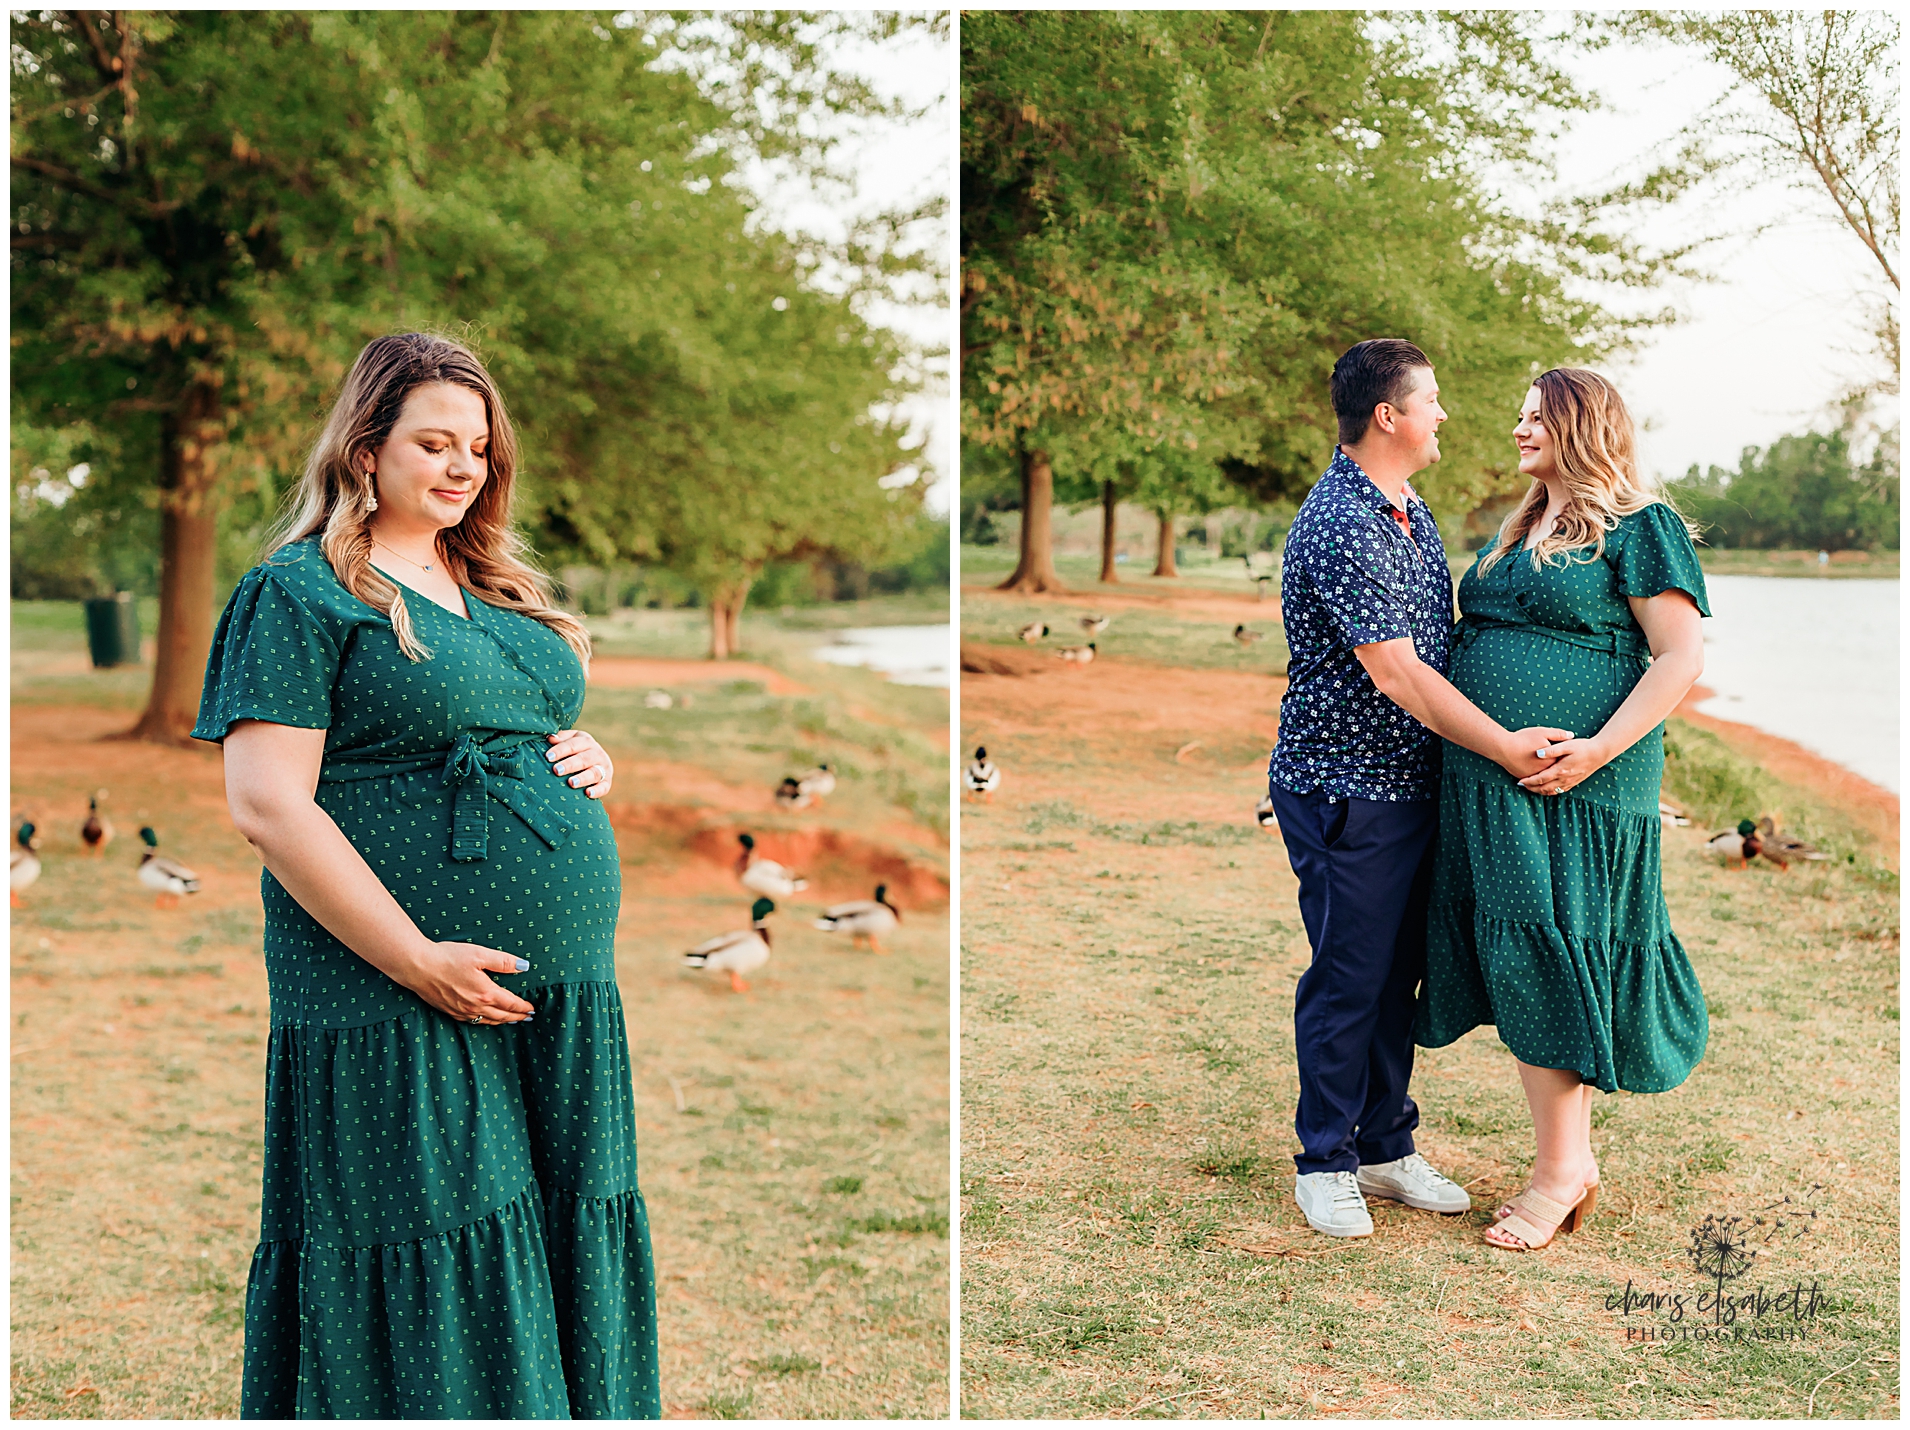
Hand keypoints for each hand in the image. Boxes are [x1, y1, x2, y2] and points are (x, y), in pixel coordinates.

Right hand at [395, 939, 534, 1023]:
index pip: (510, 1004)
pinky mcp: (449, 1011)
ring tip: (511, 1020)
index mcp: (486, 992)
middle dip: (516, 1017)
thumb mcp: (480, 954)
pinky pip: (472, 1021)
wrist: (417, 966)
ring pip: (487, 1020)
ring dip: (502, 1021)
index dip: (523, 1007)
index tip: (532, 1009)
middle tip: (527, 1018)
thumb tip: (524, 966)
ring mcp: (461, 1010)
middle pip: (501, 1015)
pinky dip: (484, 1021)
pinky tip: (484, 1019)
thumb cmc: (448, 957)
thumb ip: (504, 961)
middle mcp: (475, 1006)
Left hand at [546, 728, 612, 798]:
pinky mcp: (607, 782)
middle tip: (556, 770)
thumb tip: (551, 738)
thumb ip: (560, 739)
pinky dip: (597, 791)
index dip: (560, 750)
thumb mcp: (570, 740)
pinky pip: (604, 787)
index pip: (573, 744)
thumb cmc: (575, 751)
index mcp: (586, 741)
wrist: (595, 761)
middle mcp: (597, 753)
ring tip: (571, 783)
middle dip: (570, 765)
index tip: (548, 757)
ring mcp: (604, 768)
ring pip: (594, 773)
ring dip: (582, 778)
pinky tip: (588, 793)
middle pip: (583, 759)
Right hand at [1495, 726, 1575, 779]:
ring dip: (1549, 781)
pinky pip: (1533, 782)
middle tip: (1566, 771)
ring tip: (1554, 780)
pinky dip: (1537, 782)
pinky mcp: (1523, 777)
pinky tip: (1539, 781)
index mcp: (1552, 761)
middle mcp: (1544, 771)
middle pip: (1555, 773)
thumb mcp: (1542, 732)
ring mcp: (1533, 776)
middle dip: (1560, 772)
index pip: (1564, 762)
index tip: (1570, 758)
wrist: (1503, 748)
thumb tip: (1571, 735)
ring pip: (1544, 781)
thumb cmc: (1523, 739)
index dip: (1567, 759)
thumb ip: (1558, 734)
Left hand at [1518, 736, 1611, 796]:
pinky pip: (1559, 791)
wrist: (1599, 753)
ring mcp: (1570, 782)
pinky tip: (1545, 788)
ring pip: (1551, 791)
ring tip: (1530, 787)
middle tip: (1521, 785)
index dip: (1529, 781)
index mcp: (1561, 770)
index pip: (1540, 779)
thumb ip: (1551, 750)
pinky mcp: (1574, 783)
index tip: (1519, 781)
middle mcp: (1564, 779)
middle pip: (1544, 788)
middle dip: (1531, 788)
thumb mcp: (1567, 745)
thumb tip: (1537, 753)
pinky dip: (1549, 791)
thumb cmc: (1583, 747)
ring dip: (1539, 791)